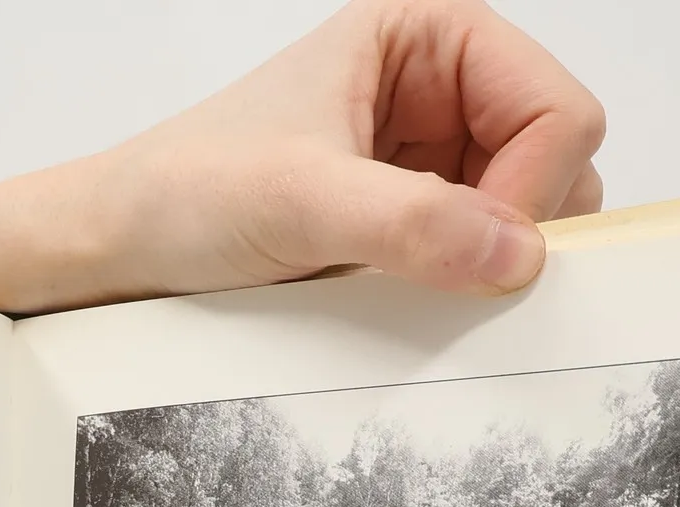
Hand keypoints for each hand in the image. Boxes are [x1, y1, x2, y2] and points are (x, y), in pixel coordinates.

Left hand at [0, 0, 603, 312]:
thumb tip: (514, 254)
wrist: (121, 248)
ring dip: (485, 264)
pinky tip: (395, 296)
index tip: (479, 248)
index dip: (535, 188)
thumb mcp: (301, 202)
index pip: (558, 107)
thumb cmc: (188, 192)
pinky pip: (476, 262)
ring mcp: (429, 162)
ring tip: (401, 278)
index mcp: (430, 37)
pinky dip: (457, 289)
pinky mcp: (408, 225)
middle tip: (442, 270)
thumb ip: (412, 225)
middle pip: (558, 164)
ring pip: (525, 221)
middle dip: (517, 228)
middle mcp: (440, 91)